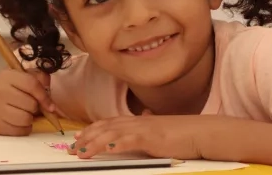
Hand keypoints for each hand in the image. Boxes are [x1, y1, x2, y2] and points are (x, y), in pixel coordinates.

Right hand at [0, 69, 54, 135]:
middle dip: (35, 108)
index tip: (50, 106)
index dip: (44, 96)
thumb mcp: (27, 78)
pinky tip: (19, 123)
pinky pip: (19, 131)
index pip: (31, 84)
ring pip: (25, 119)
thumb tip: (53, 106)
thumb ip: (41, 83)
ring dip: (29, 119)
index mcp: (7, 76)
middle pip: (30, 104)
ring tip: (24, 114)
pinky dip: (23, 129)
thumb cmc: (14, 90)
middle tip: (30, 107)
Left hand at [68, 115, 218, 159]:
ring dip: (92, 143)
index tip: (78, 138)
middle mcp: (134, 121)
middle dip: (85, 138)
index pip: (107, 123)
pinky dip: (113, 144)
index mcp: (135, 120)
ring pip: (110, 133)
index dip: (90, 130)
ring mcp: (141, 128)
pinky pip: (126, 140)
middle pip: (103, 127)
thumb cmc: (181, 133)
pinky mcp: (149, 137)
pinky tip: (103, 149)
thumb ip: (146, 127)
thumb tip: (143, 118)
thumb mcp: (158, 130)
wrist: (199, 132)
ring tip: (80, 152)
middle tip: (72, 148)